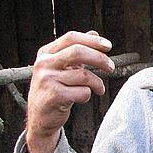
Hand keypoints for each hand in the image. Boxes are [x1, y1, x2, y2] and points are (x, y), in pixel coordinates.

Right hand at [25, 30, 114, 152]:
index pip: (71, 38)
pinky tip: (82, 98)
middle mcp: (43, 64)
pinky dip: (88, 95)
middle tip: (111, 67)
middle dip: (99, 58)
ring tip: (99, 89)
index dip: (92, 41)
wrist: (41, 118)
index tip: (108, 46)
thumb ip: (76, 50)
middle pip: (78, 52)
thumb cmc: (54, 90)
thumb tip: (94, 34)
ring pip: (84, 75)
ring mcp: (47, 80)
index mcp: (46, 53)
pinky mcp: (53, 96)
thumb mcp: (61, 67)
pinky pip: (82, 92)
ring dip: (97, 83)